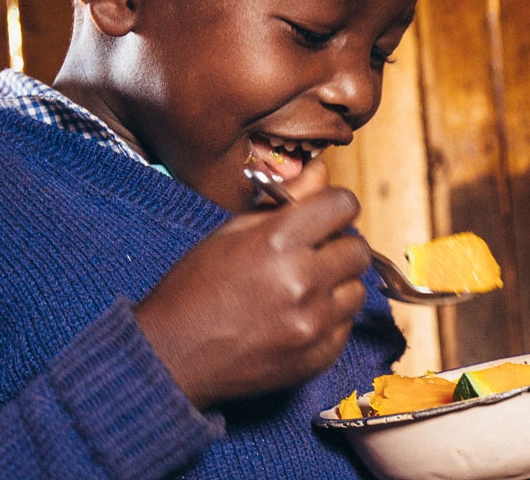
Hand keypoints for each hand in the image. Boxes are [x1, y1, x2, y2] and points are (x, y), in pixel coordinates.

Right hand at [134, 161, 370, 409]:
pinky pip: (344, 327)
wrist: (171, 357)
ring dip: (336, 285)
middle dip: (339, 246)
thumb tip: (321, 171)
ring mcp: (312, 324)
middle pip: (358, 249)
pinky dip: (328, 321)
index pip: (343, 204)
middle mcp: (301, 281)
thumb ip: (283, 200)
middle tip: (312, 255)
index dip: (336, 206)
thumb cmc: (195, 289)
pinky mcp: (317, 357)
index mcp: (277, 241)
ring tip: (301, 290)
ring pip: (357, 290)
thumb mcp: (230, 232)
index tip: (325, 215)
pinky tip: (294, 319)